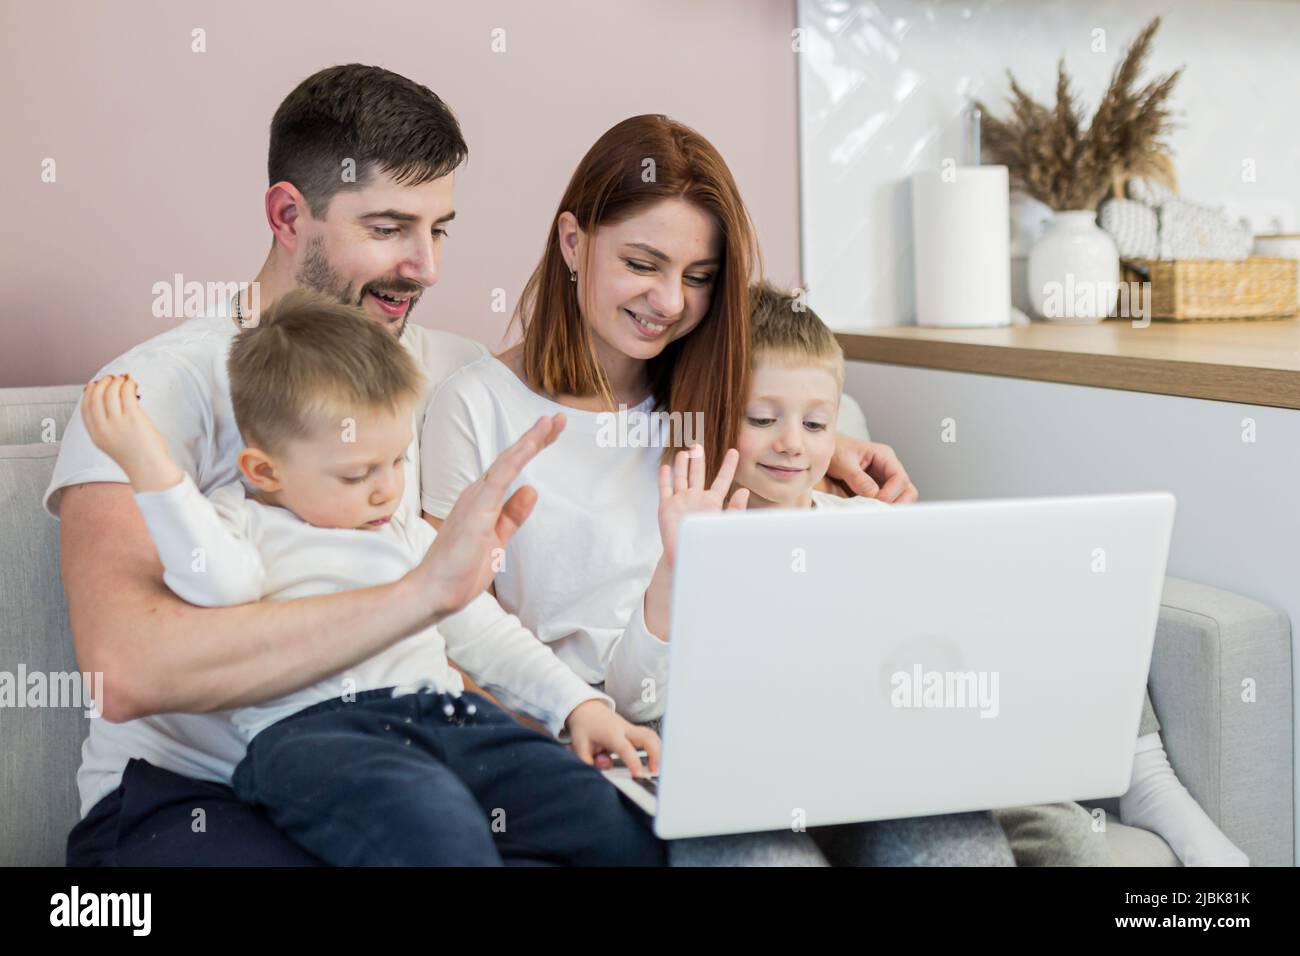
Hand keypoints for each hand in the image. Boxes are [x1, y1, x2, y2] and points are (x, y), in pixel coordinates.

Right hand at [81, 374, 182, 491]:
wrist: (149, 469)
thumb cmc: (136, 456)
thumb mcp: (113, 442)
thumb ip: (109, 425)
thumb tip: (113, 402)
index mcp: (95, 434)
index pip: (85, 407)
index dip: (90, 392)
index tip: (96, 384)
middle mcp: (103, 427)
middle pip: (96, 397)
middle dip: (102, 383)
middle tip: (111, 378)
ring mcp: (117, 422)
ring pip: (110, 392)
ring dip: (116, 382)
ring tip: (124, 379)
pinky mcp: (132, 418)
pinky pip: (126, 394)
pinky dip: (128, 385)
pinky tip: (132, 384)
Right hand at [411, 414, 564, 624]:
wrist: (435, 592)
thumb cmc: (461, 570)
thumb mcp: (498, 540)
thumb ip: (513, 516)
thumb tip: (531, 491)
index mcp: (482, 501)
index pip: (511, 469)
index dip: (531, 449)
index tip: (552, 433)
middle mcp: (477, 493)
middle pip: (511, 459)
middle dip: (536, 438)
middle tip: (559, 419)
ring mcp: (475, 499)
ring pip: (507, 461)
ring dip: (530, 441)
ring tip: (551, 423)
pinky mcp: (477, 508)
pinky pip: (500, 476)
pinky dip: (517, 458)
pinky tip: (532, 444)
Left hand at [566, 700, 660, 777]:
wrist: (587, 709)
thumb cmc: (584, 727)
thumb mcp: (580, 746)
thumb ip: (590, 762)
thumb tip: (605, 771)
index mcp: (611, 733)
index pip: (625, 748)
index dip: (633, 762)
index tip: (638, 775)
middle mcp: (624, 729)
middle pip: (647, 738)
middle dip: (656, 755)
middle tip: (654, 771)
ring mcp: (631, 728)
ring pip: (651, 736)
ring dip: (658, 751)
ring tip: (656, 768)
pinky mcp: (634, 730)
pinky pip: (649, 737)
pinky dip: (655, 748)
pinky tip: (654, 760)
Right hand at [657, 444, 748, 567]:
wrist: (686, 557)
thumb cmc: (707, 544)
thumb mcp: (723, 525)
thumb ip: (734, 509)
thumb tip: (744, 491)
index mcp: (712, 502)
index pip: (722, 479)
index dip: (728, 465)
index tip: (734, 452)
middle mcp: (696, 498)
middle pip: (698, 474)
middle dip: (698, 459)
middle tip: (698, 445)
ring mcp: (680, 501)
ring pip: (681, 478)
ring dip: (682, 465)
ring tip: (684, 452)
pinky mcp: (666, 506)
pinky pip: (665, 488)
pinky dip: (665, 477)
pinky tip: (666, 467)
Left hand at [827, 434, 917, 502]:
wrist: (825, 452)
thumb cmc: (835, 450)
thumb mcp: (843, 462)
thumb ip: (857, 478)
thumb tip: (873, 494)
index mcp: (884, 455)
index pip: (900, 478)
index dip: (891, 493)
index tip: (877, 501)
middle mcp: (887, 468)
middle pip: (907, 489)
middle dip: (898, 502)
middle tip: (881, 510)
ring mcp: (884, 480)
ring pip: (900, 498)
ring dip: (891, 506)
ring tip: (875, 511)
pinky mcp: (877, 490)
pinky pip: (887, 502)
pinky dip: (882, 508)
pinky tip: (870, 510)